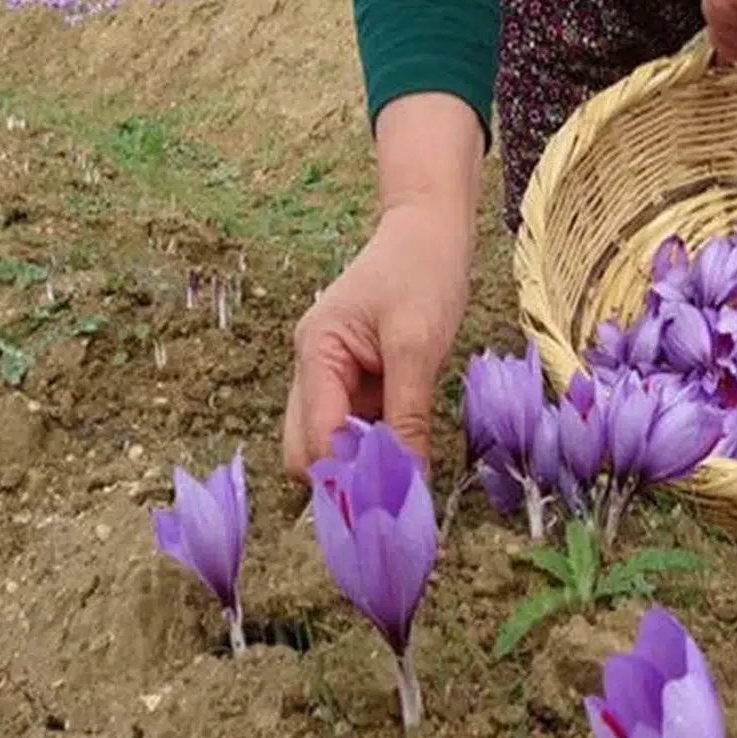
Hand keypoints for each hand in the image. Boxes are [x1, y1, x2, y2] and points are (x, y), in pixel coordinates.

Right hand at [282, 199, 472, 480]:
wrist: (430, 231)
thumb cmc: (422, 273)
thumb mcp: (417, 346)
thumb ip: (407, 416)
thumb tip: (408, 480)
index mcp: (315, 354)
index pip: (315, 439)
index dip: (348, 477)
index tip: (389, 506)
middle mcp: (313, 370)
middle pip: (307, 450)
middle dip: (344, 478)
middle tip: (396, 498)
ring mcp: (332, 377)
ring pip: (332, 444)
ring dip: (364, 463)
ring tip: (408, 480)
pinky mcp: (358, 380)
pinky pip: (358, 427)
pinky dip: (379, 445)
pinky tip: (410, 453)